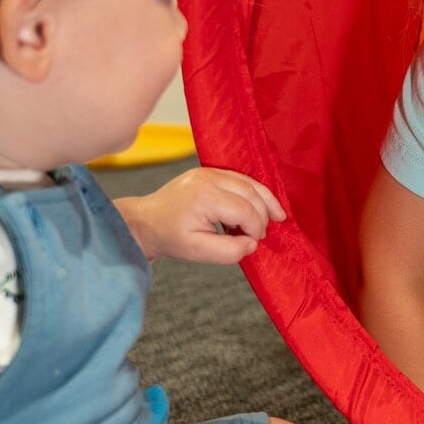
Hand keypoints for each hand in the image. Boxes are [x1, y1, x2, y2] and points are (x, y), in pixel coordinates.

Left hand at [123, 167, 285, 263]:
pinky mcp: (210, 172)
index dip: (256, 228)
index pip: (245, 210)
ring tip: (278, 217)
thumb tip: (252, 243)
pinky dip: (254, 193)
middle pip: (251, 193)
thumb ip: (229, 251)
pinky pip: (241, 179)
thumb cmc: (169, 237)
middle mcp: (209, 178)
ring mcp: (209, 172)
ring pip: (250, 183)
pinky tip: (261, 207)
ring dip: (265, 201)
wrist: (146, 221)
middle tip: (262, 235)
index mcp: (205, 196)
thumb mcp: (197, 252)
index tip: (253, 243)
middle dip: (263, 215)